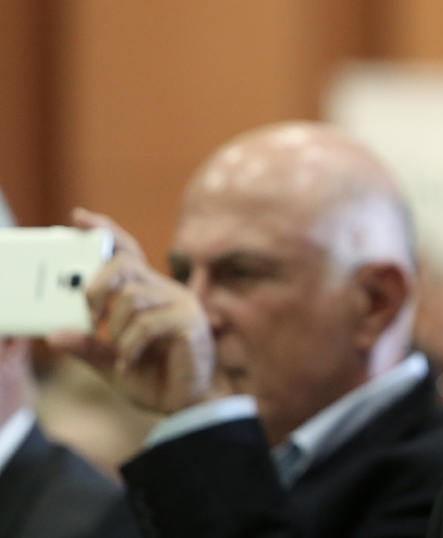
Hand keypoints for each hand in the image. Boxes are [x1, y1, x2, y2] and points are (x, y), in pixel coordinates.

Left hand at [48, 208, 215, 413]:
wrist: (190, 403)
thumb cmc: (158, 380)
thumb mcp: (111, 363)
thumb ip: (88, 347)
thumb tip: (55, 335)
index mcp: (150, 293)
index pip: (127, 251)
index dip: (105, 232)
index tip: (79, 217)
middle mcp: (166, 291)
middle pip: (124, 264)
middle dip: (96, 289)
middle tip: (91, 318)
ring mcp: (181, 305)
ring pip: (132, 297)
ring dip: (117, 330)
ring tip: (122, 352)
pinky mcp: (189, 323)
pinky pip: (147, 324)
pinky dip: (130, 347)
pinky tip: (130, 362)